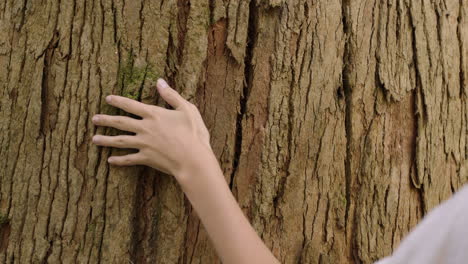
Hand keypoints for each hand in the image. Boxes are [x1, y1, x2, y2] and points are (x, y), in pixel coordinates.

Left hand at [91, 78, 211, 176]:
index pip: (132, 105)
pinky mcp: (147, 158)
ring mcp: (144, 144)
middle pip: (121, 122)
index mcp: (154, 115)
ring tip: (94, 139)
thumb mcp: (187, 109)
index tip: (107, 98)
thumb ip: (171, 95)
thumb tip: (159, 81)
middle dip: (106, 120)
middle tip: (94, 119)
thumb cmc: (194, 133)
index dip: (119, 101)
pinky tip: (110, 160)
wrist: (193, 159)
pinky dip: (119, 160)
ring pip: (120, 141)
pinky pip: (129, 159)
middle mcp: (145, 128)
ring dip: (106, 140)